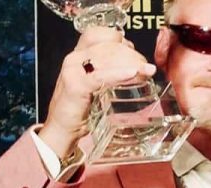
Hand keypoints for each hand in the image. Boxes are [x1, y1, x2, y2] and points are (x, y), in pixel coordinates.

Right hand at [39, 27, 154, 159]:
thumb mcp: (100, 85)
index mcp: (81, 54)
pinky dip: (119, 73)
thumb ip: (112, 73)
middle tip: (147, 69)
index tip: (137, 58)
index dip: (124, 42)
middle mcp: (76, 57)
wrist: (64, 130)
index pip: (105, 35)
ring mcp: (74, 69)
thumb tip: (140, 67)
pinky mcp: (76, 85)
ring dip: (132, 62)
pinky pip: (101, 75)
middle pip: (110, 44)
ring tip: (146, 73)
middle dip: (133, 55)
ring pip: (108, 56)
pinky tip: (134, 73)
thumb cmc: (84, 108)